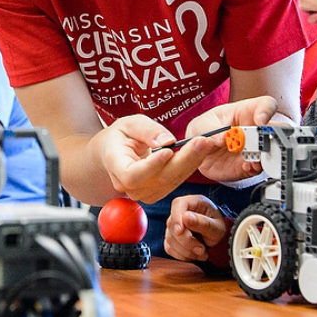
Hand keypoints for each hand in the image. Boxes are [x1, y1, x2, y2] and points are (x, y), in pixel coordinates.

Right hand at [96, 114, 223, 203]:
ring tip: (204, 144)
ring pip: (171, 181)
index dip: (152, 166)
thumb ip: (146, 130)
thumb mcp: (128, 123)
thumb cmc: (120, 136)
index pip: (133, 174)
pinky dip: (188, 166)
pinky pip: (175, 181)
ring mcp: (142, 193)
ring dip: (191, 163)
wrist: (112, 153)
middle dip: (184, 160)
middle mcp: (127, 185)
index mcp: (115, 165)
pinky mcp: (155, 193)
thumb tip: (167, 141)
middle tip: (202, 142)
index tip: (170, 150)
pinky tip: (198, 152)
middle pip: (159, 178)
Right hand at [164, 195, 226, 261]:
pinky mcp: (171, 238)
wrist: (219, 240)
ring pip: (170, 239)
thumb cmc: (218, 229)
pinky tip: (193, 254)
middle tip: (202, 250)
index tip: (180, 231)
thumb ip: (203, 223)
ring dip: (187, 251)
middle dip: (187, 241)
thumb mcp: (217, 227)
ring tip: (202, 253)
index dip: (176, 217)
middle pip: (172, 225)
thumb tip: (186, 217)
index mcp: (193, 202)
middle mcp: (180, 212)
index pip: (178, 204)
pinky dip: (182, 255)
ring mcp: (173, 225)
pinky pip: (170, 248)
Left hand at [190, 96, 276, 181]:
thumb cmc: (204, 130)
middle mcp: (254, 130)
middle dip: (273, 136)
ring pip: (272, 151)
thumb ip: (210, 130)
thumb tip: (223, 137)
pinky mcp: (249, 165)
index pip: (265, 105)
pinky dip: (255, 168)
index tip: (260, 120)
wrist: (198, 152)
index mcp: (244, 112)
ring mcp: (254, 148)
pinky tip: (246, 166)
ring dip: (265, 155)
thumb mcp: (201, 124)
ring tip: (252, 158)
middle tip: (259, 142)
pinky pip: (259, 168)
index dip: (267, 111)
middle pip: (276, 129)